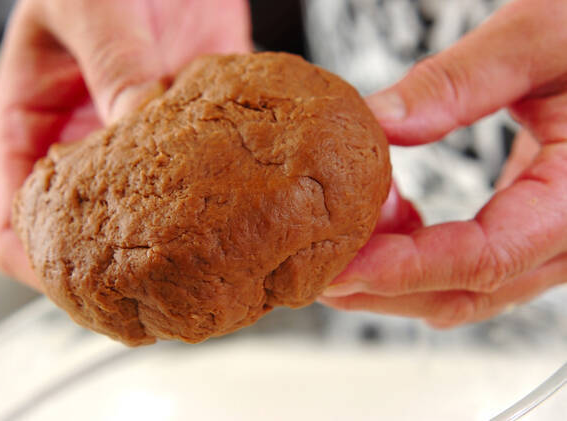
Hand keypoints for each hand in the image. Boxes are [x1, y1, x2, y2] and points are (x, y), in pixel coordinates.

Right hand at [0, 0, 251, 288]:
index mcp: (35, 124)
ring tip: (203, 256)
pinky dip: (218, 198)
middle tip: (157, 285)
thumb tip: (140, 128)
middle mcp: (88, 143)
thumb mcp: (89, 7)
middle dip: (114, 265)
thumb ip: (113, 68)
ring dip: (173, 236)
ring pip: (149, 215)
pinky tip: (238, 208)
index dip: (42, 262)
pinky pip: (200, 177)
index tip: (81, 284)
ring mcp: (142, 141)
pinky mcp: (190, 129)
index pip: (16, 221)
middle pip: (87, 234)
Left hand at [320, 0, 566, 326]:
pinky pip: (471, 265)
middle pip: (464, 292)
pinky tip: (388, 219)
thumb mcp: (540, 38)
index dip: (404, 268)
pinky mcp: (535, 230)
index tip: (339, 266)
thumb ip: (457, 82)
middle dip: (381, 287)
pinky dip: (419, 256)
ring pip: (464, 290)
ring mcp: (554, 241)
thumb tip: (378, 121)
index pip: (484, 257)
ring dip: (394, 275)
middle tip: (316, 265)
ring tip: (345, 232)